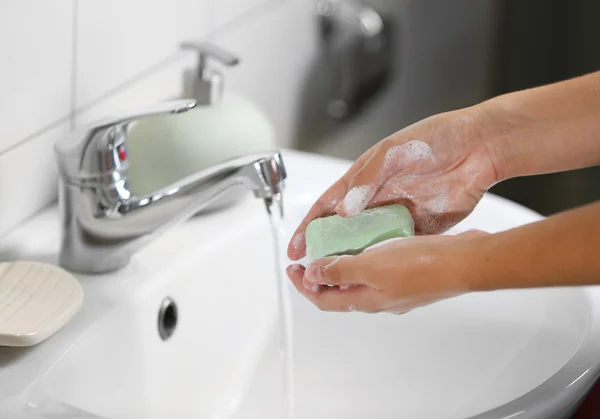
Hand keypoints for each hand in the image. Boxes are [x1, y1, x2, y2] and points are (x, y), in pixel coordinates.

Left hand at [286, 229, 487, 313]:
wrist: (463, 263)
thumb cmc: (422, 266)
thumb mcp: (371, 266)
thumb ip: (340, 270)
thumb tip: (313, 276)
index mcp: (366, 300)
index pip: (324, 299)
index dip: (304, 285)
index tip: (292, 268)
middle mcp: (379, 298)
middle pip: (339, 291)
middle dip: (320, 276)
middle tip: (308, 259)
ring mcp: (395, 289)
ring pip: (359, 280)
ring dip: (342, 266)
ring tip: (333, 247)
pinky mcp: (409, 276)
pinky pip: (378, 269)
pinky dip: (365, 258)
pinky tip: (368, 241)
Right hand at [287, 108, 498, 260]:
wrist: (479, 147)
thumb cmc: (435, 139)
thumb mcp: (393, 153)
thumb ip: (367, 180)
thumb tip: (343, 210)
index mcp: (365, 178)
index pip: (329, 205)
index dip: (310, 225)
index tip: (296, 247)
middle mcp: (377, 198)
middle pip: (345, 229)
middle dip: (327, 249)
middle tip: (312, 269)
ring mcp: (398, 214)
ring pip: (369, 242)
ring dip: (354, 258)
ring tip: (339, 277)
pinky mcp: (420, 227)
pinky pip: (398, 247)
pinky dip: (385, 259)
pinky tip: (375, 272)